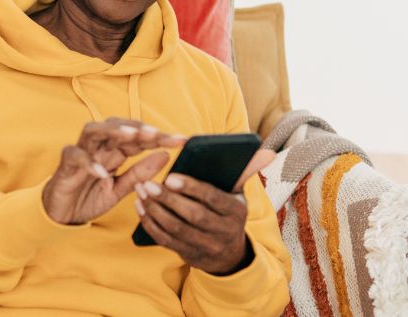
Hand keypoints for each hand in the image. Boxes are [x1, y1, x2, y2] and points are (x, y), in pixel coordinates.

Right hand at [42, 118, 185, 224]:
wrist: (62, 215)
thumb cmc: (89, 197)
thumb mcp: (120, 189)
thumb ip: (140, 173)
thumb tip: (165, 156)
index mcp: (113, 151)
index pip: (137, 137)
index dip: (159, 137)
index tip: (181, 141)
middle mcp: (98, 147)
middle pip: (117, 127)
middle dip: (139, 128)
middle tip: (158, 134)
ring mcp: (81, 153)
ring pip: (93, 131)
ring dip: (112, 131)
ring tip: (132, 136)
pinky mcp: (65, 165)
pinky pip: (76, 157)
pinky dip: (89, 163)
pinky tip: (103, 173)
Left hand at [134, 174, 250, 274]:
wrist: (228, 254)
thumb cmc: (228, 213)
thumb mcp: (238, 194)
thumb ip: (245, 171)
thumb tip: (267, 153)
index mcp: (237, 212)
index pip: (214, 199)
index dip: (192, 188)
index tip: (170, 176)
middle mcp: (223, 231)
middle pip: (193, 216)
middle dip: (168, 199)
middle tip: (147, 183)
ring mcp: (206, 246)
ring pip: (176, 229)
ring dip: (155, 210)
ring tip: (139, 191)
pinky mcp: (188, 255)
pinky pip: (166, 240)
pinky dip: (150, 224)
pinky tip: (140, 207)